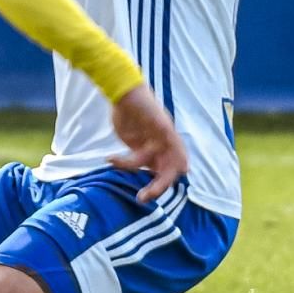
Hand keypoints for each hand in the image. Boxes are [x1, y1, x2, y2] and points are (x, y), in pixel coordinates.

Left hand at [109, 84, 188, 203]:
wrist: (124, 94)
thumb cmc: (143, 104)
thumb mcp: (156, 120)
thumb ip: (166, 138)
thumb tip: (182, 163)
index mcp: (171, 142)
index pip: (177, 166)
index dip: (171, 178)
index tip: (159, 187)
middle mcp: (163, 148)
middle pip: (164, 174)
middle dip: (155, 187)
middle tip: (142, 198)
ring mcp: (149, 149)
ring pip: (147, 171)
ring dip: (132, 171)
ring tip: (114, 161)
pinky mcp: (136, 149)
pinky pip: (133, 164)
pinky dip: (122, 163)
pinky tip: (110, 158)